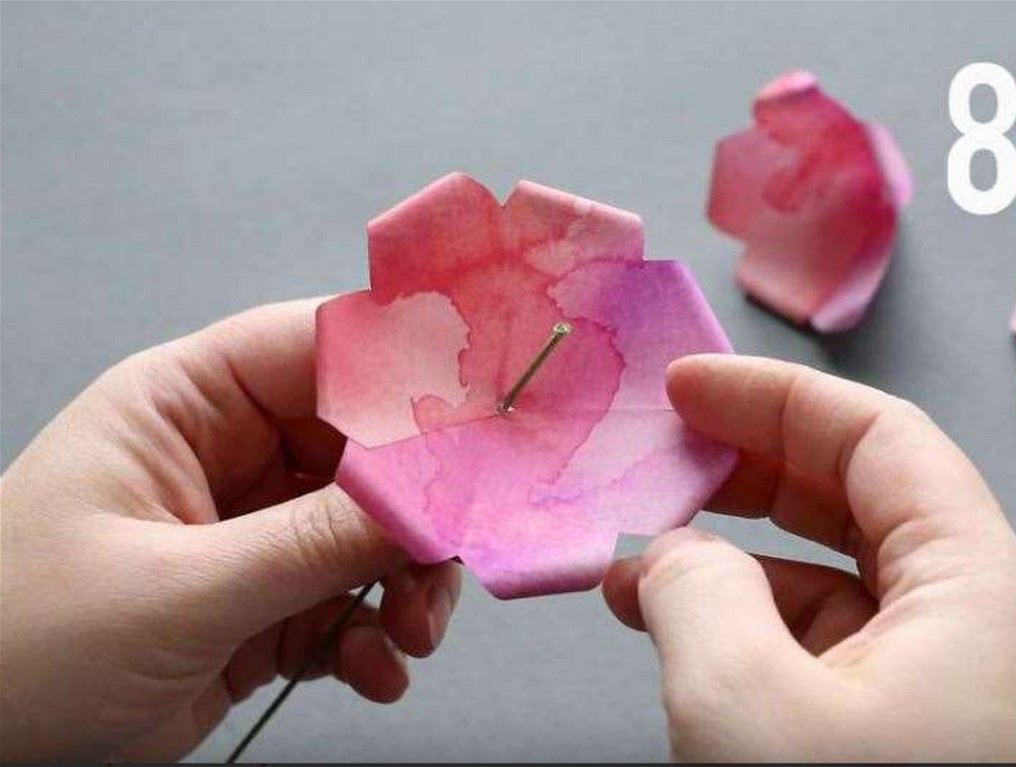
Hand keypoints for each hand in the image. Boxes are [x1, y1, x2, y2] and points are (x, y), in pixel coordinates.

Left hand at [0, 300, 461, 761]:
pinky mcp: (265, 599)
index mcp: (187, 405)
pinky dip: (374, 633)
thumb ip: (314, 542)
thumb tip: (431, 501)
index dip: (406, 373)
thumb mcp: (177, 589)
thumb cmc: (20, 647)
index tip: (481, 421)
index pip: (320, 350)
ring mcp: (251, 529)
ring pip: (370, 526)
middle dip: (417, 507)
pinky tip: (372, 670)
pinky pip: (349, 595)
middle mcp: (229, 455)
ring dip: (407, 579)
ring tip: (412, 636)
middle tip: (449, 560)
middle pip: (366, 446)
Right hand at [603, 355, 1015, 761]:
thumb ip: (694, 591)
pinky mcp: (905, 734)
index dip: (772, 396)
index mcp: (979, 590)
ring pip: (831, 577)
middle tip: (660, 458)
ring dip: (725, 561)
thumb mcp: (746, 704)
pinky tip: (675, 634)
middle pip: (857, 497)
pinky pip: (821, 647)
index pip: (880, 436)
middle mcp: (977, 625)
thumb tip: (667, 553)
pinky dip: (741, 627)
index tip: (683, 386)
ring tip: (634, 570)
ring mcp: (944, 685)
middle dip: (745, 468)